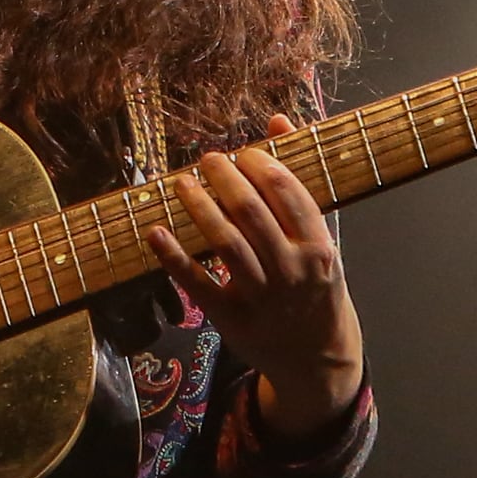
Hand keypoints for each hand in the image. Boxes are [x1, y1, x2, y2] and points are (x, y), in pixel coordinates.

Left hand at [146, 115, 366, 440]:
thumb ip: (298, 181)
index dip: (261, 165)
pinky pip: (199, 284)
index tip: (242, 152)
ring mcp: (262, 298)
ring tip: (180, 182)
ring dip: (198, 208)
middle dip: (225, 178)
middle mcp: (291, 270)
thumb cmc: (315, 286)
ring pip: (225, 244)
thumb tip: (278, 120)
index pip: (288, 193)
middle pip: (252, 213)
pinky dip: (174, 258)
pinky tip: (155, 232)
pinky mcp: (232, 319)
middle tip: (208, 159)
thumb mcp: (321, 237)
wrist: (318, 357)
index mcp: (318, 247)